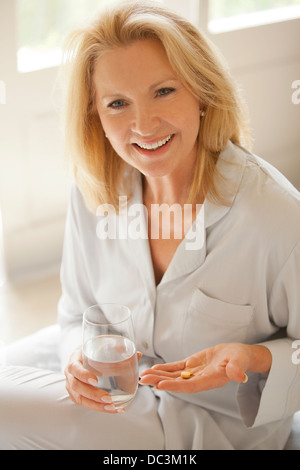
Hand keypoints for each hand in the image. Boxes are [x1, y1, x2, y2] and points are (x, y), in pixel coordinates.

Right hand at [64, 346, 141, 412]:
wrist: (82, 357)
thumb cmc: (92, 351)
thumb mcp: (101, 346)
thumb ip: (118, 348)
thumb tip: (138, 354)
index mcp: (75, 359)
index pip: (74, 367)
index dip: (83, 374)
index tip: (95, 380)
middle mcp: (70, 373)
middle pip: (76, 386)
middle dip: (92, 394)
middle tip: (107, 398)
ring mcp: (71, 385)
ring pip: (79, 398)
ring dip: (95, 405)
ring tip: (111, 407)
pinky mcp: (76, 395)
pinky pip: (84, 404)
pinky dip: (98, 408)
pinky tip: (111, 410)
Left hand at [139, 343, 271, 393]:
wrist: (238, 355)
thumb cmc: (240, 358)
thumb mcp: (240, 361)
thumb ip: (237, 369)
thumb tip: (240, 376)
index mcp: (210, 380)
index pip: (189, 386)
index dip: (174, 386)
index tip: (160, 386)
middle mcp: (199, 379)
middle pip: (176, 382)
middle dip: (159, 381)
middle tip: (144, 379)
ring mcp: (194, 372)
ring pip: (174, 376)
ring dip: (159, 376)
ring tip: (144, 375)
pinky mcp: (192, 365)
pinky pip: (176, 368)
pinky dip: (165, 368)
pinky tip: (155, 368)